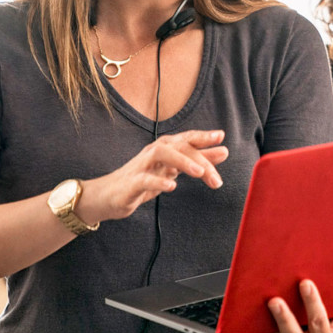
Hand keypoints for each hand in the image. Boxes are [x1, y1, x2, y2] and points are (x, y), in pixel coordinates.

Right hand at [90, 129, 227, 220]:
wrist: (109, 196)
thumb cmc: (144, 179)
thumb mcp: (173, 170)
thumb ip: (198, 160)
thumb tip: (224, 151)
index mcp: (165, 148)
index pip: (187, 138)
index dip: (203, 136)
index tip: (221, 136)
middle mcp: (154, 152)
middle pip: (179, 146)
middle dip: (201, 159)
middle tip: (217, 179)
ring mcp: (142, 166)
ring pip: (162, 154)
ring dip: (182, 161)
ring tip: (199, 172)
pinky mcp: (132, 183)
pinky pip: (145, 179)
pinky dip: (159, 182)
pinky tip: (172, 187)